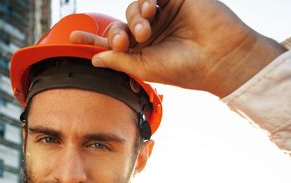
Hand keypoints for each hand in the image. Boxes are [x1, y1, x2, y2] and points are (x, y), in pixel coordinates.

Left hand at [70, 0, 286, 96]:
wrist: (218, 58)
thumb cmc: (183, 68)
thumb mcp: (143, 67)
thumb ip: (118, 60)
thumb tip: (94, 58)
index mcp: (142, 52)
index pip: (113, 44)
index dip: (93, 40)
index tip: (72, 38)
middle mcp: (151, 34)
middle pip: (121, 25)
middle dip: (118, 33)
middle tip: (125, 42)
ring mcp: (163, 16)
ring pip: (133, 8)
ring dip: (133, 18)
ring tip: (145, 31)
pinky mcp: (175, 0)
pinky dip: (145, 0)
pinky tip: (150, 10)